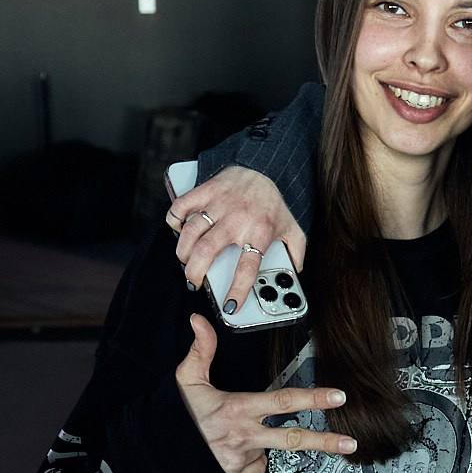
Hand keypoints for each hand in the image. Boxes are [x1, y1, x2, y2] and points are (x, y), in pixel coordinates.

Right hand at [167, 164, 307, 312]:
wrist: (264, 166)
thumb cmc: (275, 201)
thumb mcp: (293, 228)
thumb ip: (296, 253)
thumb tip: (296, 273)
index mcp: (260, 232)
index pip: (247, 268)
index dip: (237, 290)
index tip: (230, 307)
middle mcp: (237, 219)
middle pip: (207, 252)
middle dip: (194, 273)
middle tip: (194, 282)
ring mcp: (219, 204)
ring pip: (191, 232)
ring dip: (183, 252)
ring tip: (187, 261)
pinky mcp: (205, 190)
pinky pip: (181, 206)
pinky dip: (175, 221)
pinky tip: (180, 231)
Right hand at [175, 314, 354, 472]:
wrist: (159, 460)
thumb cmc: (172, 419)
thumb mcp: (186, 381)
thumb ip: (201, 351)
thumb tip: (200, 322)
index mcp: (237, 409)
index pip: (283, 402)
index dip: (313, 398)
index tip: (337, 396)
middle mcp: (244, 436)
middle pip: (294, 439)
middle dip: (326, 441)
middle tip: (350, 442)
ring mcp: (242, 460)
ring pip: (267, 450)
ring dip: (259, 444)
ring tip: (233, 438)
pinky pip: (254, 467)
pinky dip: (247, 459)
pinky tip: (229, 452)